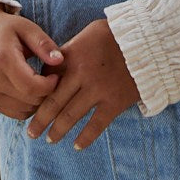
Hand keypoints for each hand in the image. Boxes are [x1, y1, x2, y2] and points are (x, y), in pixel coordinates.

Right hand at [0, 5, 64, 118]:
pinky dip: (27, 106)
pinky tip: (29, 90)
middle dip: (46, 93)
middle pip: (29, 100)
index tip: (56, 75)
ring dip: (37, 101)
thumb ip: (43, 44)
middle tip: (50, 79)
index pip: (31, 86)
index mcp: (2, 59)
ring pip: (24, 110)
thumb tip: (59, 60)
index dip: (50, 85)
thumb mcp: (27, 28)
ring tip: (39, 83)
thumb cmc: (6, 30)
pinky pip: (15, 113)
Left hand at [26, 17, 139, 150]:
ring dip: (57, 131)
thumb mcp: (87, 34)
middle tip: (31, 132)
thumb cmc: (115, 34)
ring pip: (70, 116)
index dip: (36, 94)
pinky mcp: (115, 102)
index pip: (46, 79)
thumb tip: (51, 67)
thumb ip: (68, 50)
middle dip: (40, 120)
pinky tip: (77, 146)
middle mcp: (81, 74)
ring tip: (50, 140)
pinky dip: (85, 137)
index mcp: (71, 56)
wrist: (148, 40)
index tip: (31, 105)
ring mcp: (98, 89)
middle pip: (53, 102)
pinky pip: (96, 124)